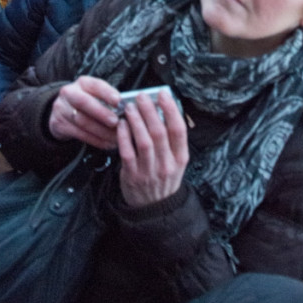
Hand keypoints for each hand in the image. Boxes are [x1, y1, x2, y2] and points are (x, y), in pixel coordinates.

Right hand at [49, 75, 121, 149]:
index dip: (107, 93)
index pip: (95, 85)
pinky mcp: (60, 125)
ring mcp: (62, 109)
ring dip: (102, 131)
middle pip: (84, 102)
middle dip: (102, 113)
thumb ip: (108, 100)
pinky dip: (96, 141)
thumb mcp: (95, 94)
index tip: (119, 102)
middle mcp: (70, 93)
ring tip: (116, 137)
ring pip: (82, 121)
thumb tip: (128, 109)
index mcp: (83, 83)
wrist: (62, 111)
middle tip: (116, 122)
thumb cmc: (87, 102)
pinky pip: (80, 135)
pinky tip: (107, 143)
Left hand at [116, 89, 188, 206]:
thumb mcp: (176, 161)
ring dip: (136, 121)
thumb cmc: (164, 177)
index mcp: (181, 158)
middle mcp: (167, 164)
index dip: (171, 110)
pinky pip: (127, 152)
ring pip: (143, 141)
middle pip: (160, 132)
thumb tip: (160, 111)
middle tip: (141, 97)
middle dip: (149, 111)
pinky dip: (124, 136)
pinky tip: (122, 125)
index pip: (179, 130)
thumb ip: (171, 140)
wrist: (154, 208)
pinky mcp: (133, 176)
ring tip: (130, 107)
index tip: (163, 94)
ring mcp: (150, 171)